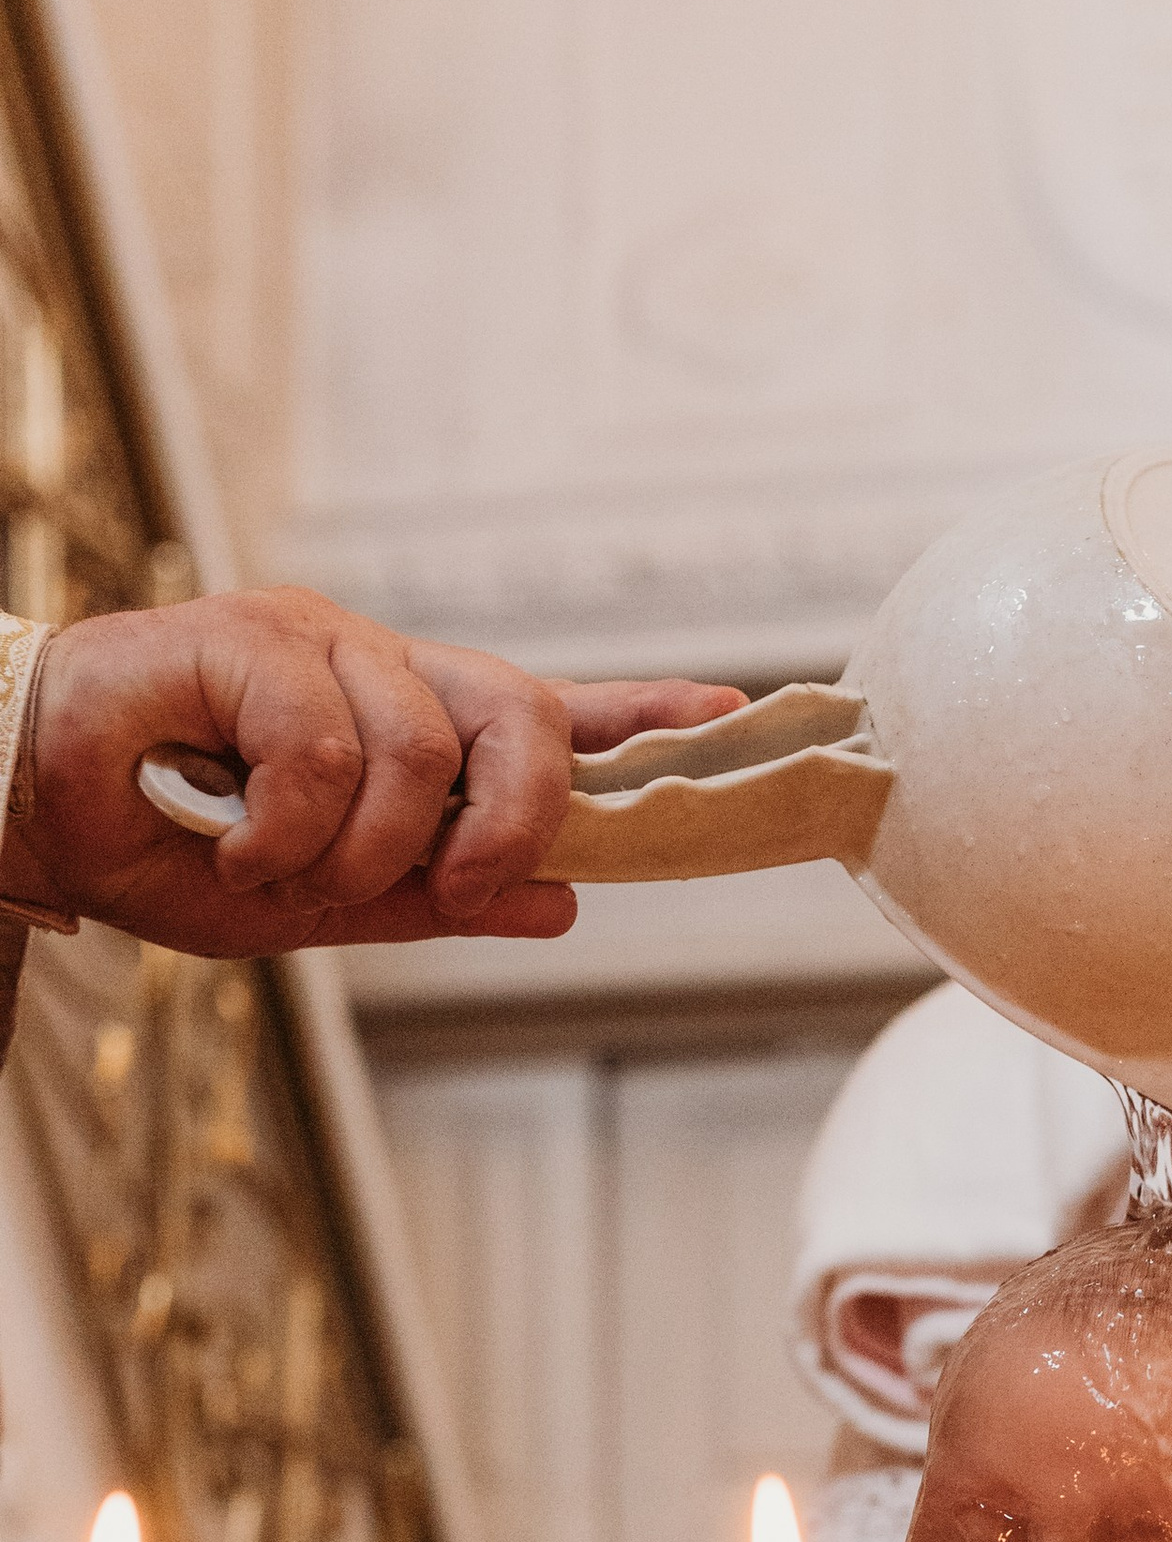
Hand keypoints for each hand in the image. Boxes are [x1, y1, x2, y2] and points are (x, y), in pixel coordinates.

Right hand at [0, 589, 745, 950]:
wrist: (34, 818)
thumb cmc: (169, 849)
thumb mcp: (323, 905)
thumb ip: (440, 901)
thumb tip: (562, 902)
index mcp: (411, 726)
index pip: (548, 709)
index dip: (642, 713)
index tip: (732, 715)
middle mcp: (379, 668)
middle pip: (520, 716)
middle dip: (515, 818)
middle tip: (454, 890)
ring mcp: (313, 642)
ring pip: (419, 745)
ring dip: (364, 849)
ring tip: (285, 872)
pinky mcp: (240, 635)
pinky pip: (324, 741)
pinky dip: (293, 823)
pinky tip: (242, 840)